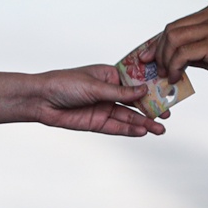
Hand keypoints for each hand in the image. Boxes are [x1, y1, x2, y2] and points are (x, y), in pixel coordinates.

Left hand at [0, 66, 164, 136]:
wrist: (40, 100)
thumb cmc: (63, 84)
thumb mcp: (94, 86)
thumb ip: (119, 92)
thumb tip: (143, 92)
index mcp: (110, 76)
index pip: (135, 82)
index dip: (151, 88)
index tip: (167, 92)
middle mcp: (109, 92)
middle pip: (135, 102)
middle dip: (151, 109)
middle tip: (167, 115)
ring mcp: (104, 108)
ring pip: (128, 117)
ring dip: (144, 122)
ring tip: (159, 129)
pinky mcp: (96, 123)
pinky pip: (116, 127)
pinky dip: (129, 130)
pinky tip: (143, 131)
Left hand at [149, 1, 207, 88]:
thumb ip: (197, 48)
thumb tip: (172, 57)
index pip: (177, 24)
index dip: (158, 41)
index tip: (148, 56)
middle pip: (171, 29)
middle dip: (157, 51)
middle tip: (154, 69)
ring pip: (173, 39)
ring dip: (165, 60)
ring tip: (167, 76)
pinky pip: (183, 53)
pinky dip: (174, 66)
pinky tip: (176, 77)